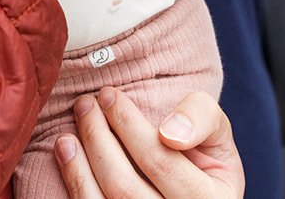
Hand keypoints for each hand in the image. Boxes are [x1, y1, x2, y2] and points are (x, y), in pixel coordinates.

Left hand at [54, 87, 243, 197]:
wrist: (195, 194)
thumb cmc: (201, 157)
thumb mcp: (217, 134)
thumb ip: (202, 117)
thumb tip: (168, 131)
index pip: (161, 161)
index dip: (129, 125)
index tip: (108, 95)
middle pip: (125, 187)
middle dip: (98, 139)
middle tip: (85, 104)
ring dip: (78, 167)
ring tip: (68, 133)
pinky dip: (76, 185)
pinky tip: (67, 158)